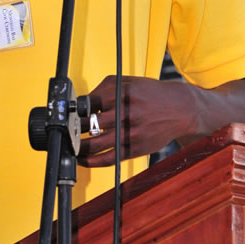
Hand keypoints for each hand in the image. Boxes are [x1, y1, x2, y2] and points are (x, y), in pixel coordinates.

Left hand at [78, 75, 192, 166]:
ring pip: (96, 144)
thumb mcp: (128, 82)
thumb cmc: (150, 94)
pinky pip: (109, 158)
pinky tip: (82, 160)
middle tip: (65, 129)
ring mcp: (131, 133)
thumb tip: (82, 102)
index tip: (67, 114)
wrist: (179, 109)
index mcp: (122, 94)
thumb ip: (103, 88)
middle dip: (74, 128)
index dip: (75, 110)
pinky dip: (92, 161)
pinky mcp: (135, 149)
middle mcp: (126, 114)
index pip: (89, 103)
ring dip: (79, 146)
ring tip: (69, 145)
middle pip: (90, 124)